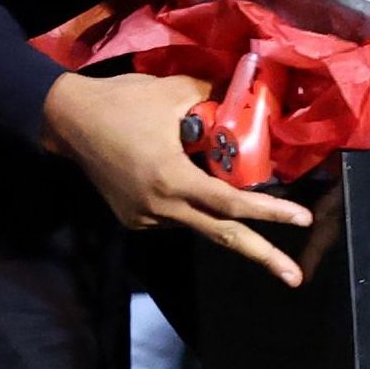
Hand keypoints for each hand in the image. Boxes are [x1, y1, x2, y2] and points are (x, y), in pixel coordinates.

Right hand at [43, 71, 314, 286]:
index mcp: (173, 179)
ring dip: (217, 214)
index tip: (302, 219)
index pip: (231, 203)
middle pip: (222, 235)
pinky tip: (176, 177)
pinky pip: (174, 217)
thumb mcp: (172, 92)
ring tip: (208, 186)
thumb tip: (246, 97)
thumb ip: (213, 98)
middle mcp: (161, 207)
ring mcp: (145, 218)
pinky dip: (189, 206)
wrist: (67, 120)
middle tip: (295, 276)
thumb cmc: (121, 102)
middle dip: (262, 256)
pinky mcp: (133, 219)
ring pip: (197, 222)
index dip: (269, 212)